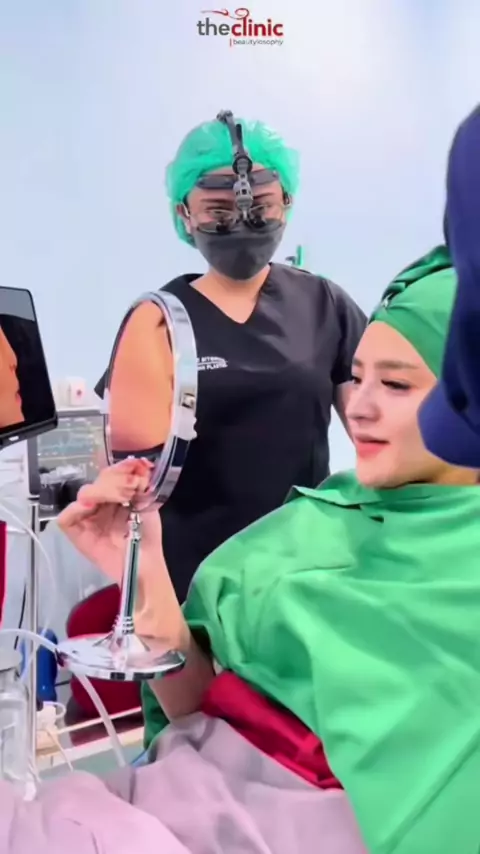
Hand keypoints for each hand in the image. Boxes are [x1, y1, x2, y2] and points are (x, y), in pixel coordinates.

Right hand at [57, 458, 162, 587]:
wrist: (145, 562)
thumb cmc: (147, 535)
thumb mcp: (147, 504)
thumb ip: (140, 484)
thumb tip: (138, 463)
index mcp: (113, 495)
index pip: (110, 474)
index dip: (121, 467)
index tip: (136, 466)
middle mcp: (98, 503)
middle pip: (97, 481)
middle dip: (116, 479)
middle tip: (133, 487)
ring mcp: (86, 517)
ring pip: (85, 494)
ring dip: (103, 490)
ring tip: (123, 497)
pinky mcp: (76, 533)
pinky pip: (66, 518)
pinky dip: (76, 509)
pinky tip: (92, 506)